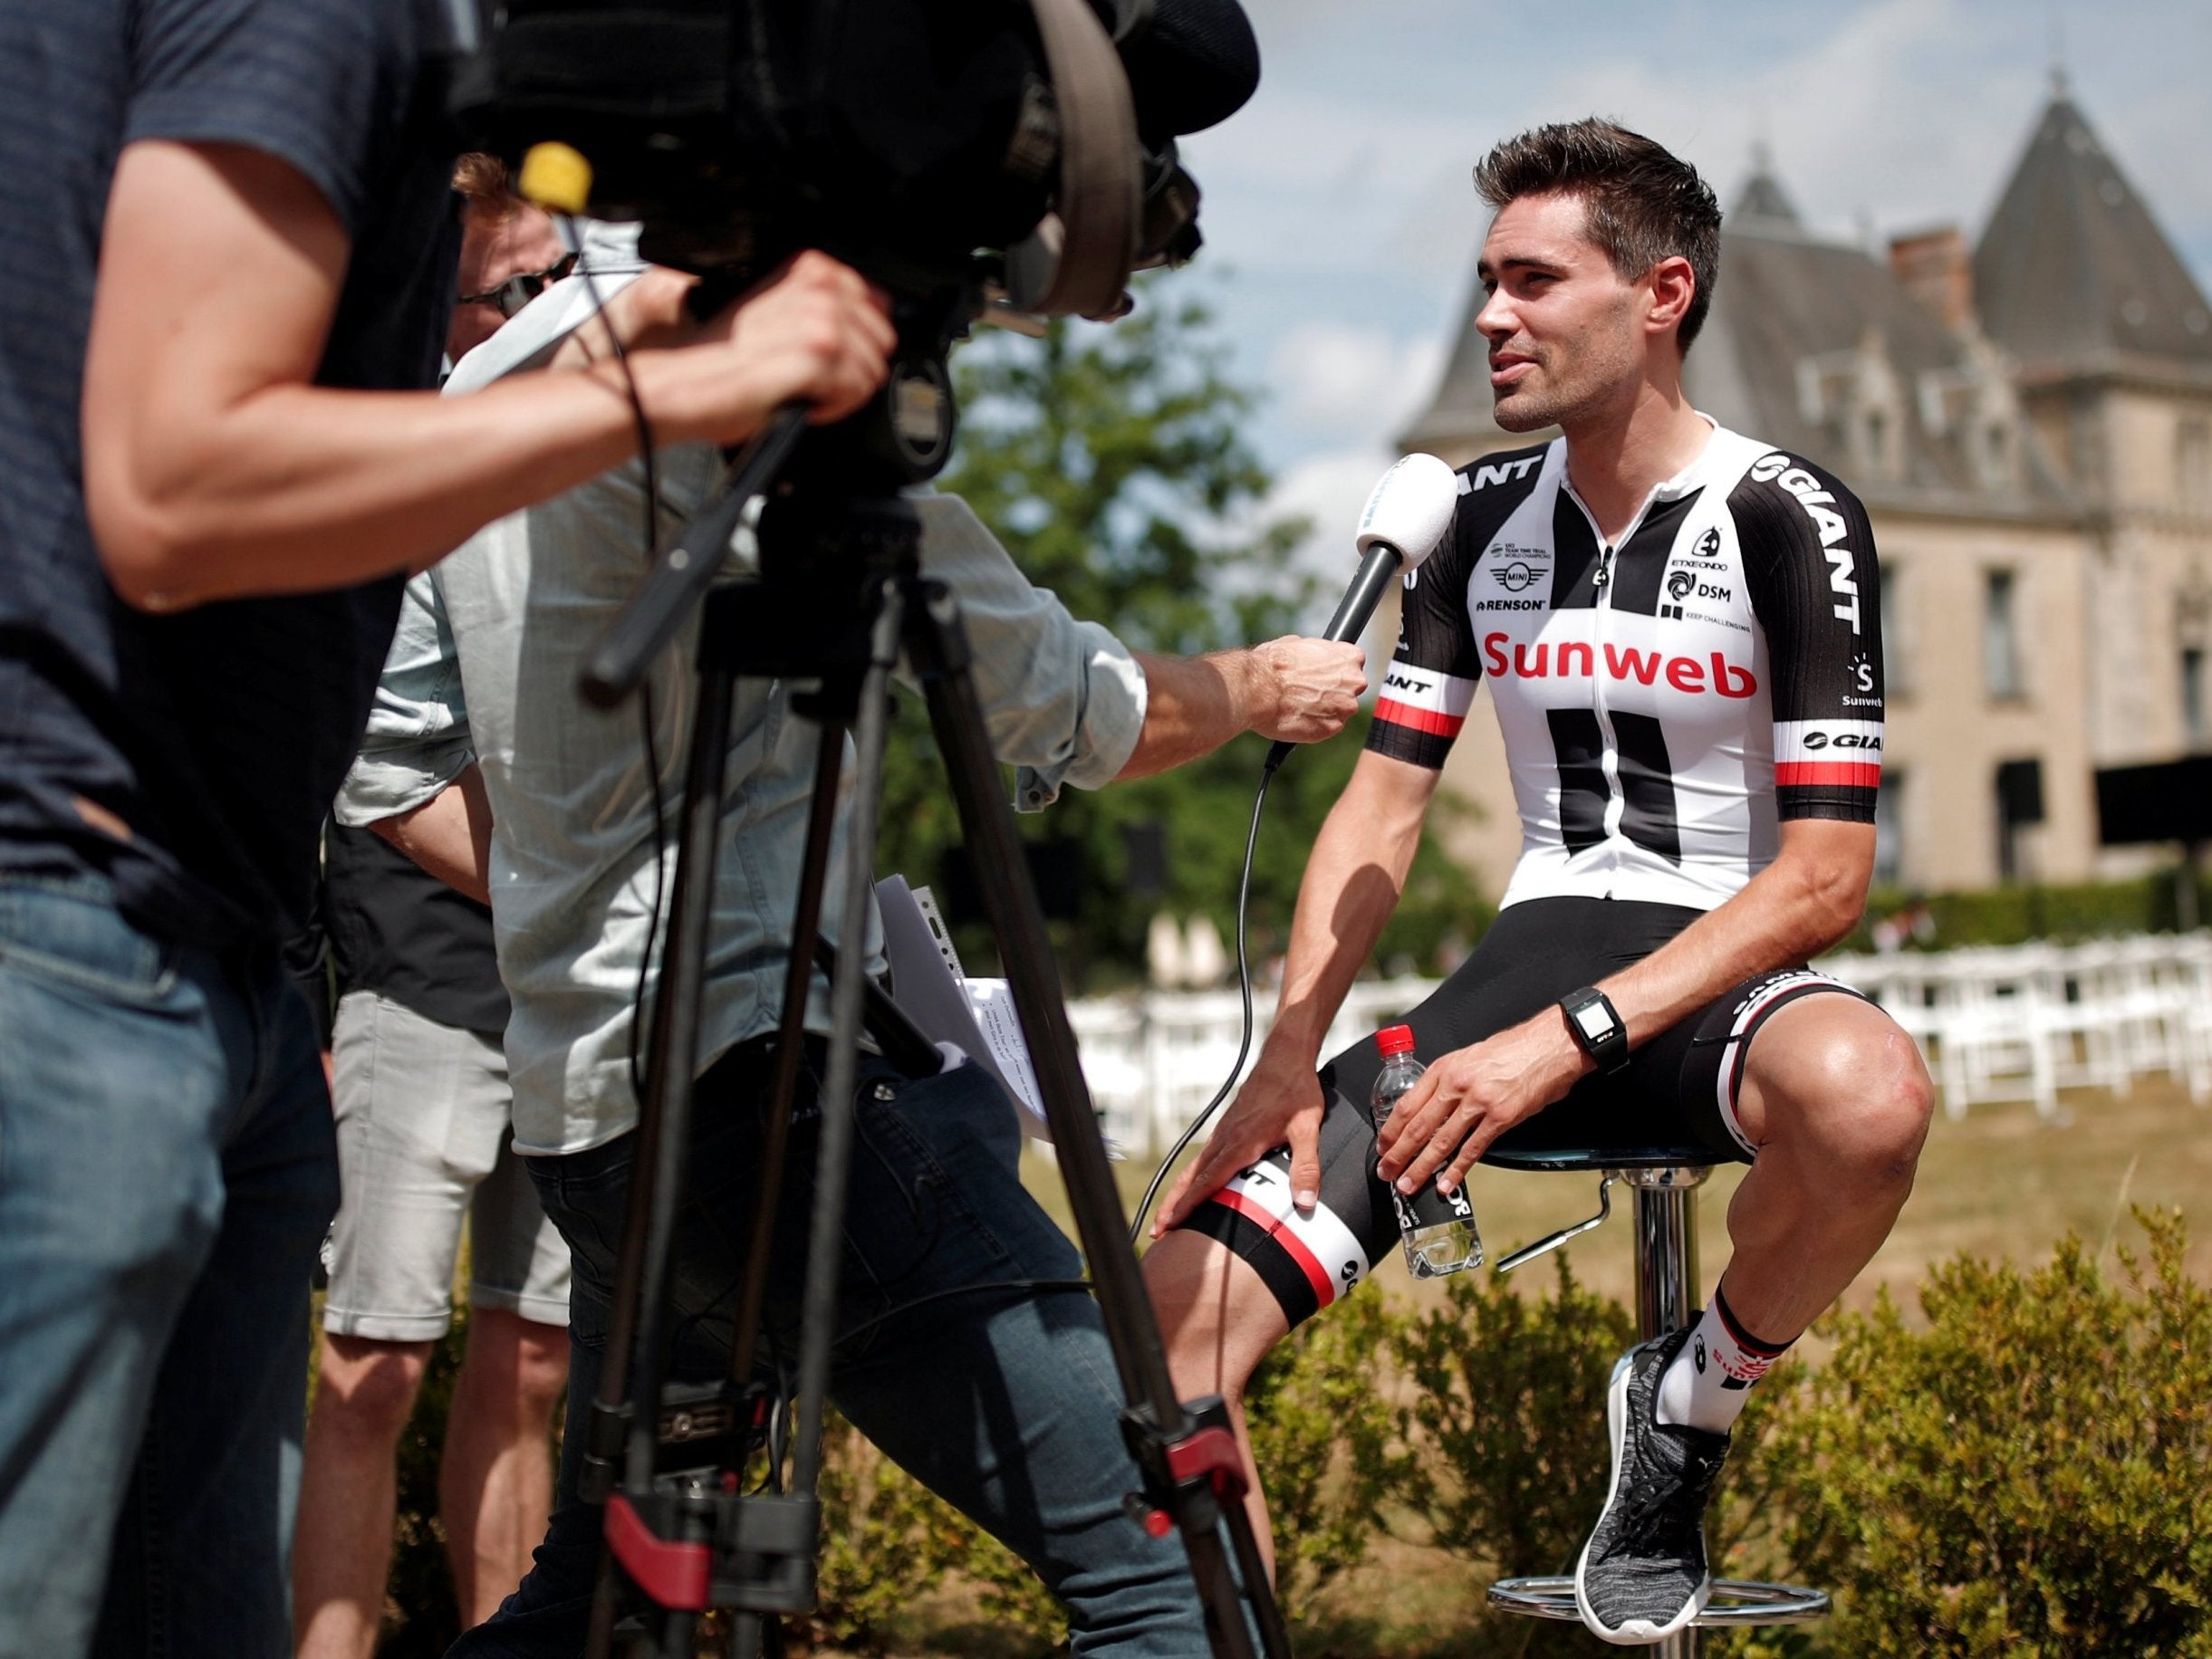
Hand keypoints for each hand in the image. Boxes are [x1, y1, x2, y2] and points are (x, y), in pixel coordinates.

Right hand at [638, 251, 895, 444]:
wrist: (684, 384)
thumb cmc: (718, 357)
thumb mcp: (776, 313)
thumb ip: (818, 308)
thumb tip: (864, 326)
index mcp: (810, 268)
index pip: (879, 304)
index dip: (859, 340)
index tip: (830, 357)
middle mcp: (819, 286)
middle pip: (881, 340)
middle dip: (854, 368)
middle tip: (813, 380)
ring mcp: (820, 320)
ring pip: (872, 371)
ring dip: (841, 391)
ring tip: (801, 390)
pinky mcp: (818, 356)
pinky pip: (855, 393)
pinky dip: (831, 408)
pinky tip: (800, 401)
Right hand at [1149, 1049, 1326, 1237]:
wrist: (1285, 1057)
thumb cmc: (1296, 1092)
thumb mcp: (1308, 1129)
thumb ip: (1306, 1166)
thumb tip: (1304, 1203)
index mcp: (1241, 1142)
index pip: (1209, 1181)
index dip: (1189, 1205)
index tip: (1172, 1224)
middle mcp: (1226, 1138)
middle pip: (1192, 1177)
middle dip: (1173, 1205)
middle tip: (1157, 1230)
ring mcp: (1224, 1132)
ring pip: (1194, 1167)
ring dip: (1179, 1192)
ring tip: (1168, 1216)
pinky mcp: (1227, 1127)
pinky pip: (1203, 1156)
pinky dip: (1191, 1176)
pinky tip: (1192, 1185)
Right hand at [1238, 637, 1366, 743]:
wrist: (1258, 688)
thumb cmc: (1272, 664)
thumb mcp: (1297, 644)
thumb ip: (1315, 654)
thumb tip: (1312, 658)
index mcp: (1349, 657)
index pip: (1353, 664)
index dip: (1336, 671)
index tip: (1325, 676)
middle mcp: (1354, 682)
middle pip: (1350, 689)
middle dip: (1333, 692)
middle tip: (1310, 693)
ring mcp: (1345, 707)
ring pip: (1340, 711)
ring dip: (1324, 710)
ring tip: (1300, 707)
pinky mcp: (1332, 728)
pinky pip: (1328, 728)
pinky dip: (1315, 726)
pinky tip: (1298, 718)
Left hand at [1374, 1011, 1591, 1197]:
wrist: (1549, 1045)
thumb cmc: (1512, 1050)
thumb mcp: (1468, 1057)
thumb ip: (1448, 1081)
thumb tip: (1430, 1107)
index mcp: (1444, 1069)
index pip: (1406, 1105)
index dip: (1390, 1132)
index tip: (1383, 1148)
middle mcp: (1456, 1084)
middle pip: (1417, 1127)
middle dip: (1398, 1155)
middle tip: (1386, 1173)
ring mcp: (1478, 1102)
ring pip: (1440, 1142)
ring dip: (1421, 1168)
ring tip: (1408, 1184)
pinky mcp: (1501, 1117)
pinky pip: (1472, 1149)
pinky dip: (1456, 1170)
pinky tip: (1445, 1183)